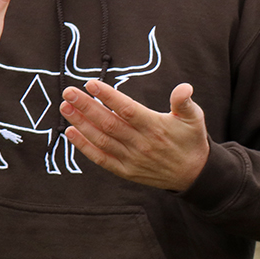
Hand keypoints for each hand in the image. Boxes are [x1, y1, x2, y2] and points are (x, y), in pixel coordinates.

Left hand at [59, 80, 209, 190]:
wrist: (193, 174)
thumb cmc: (190, 140)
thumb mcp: (194, 118)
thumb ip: (185, 102)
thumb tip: (184, 87)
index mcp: (155, 127)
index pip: (128, 110)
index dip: (109, 97)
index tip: (91, 84)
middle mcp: (141, 144)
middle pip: (108, 123)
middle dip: (86, 107)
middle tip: (69, 92)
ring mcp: (131, 159)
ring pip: (101, 139)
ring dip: (81, 123)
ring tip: (65, 107)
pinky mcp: (125, 171)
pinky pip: (101, 158)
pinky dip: (84, 147)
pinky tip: (71, 132)